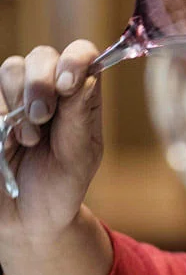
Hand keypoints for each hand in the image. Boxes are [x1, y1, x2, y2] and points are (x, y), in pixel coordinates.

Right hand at [0, 41, 104, 249]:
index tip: (69, 84)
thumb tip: (87, 79)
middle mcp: (48, 89)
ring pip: (10, 68)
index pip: (82, 55)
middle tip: (43, 117)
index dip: (76, 59)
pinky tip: (7, 143)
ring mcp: (14, 98)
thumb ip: (81, 119)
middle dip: (41, 82)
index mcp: (79, 96)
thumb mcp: (79, 157)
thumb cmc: (61, 185)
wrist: (26, 219)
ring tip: (28, 140)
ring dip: (19, 100)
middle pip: (41, 55)